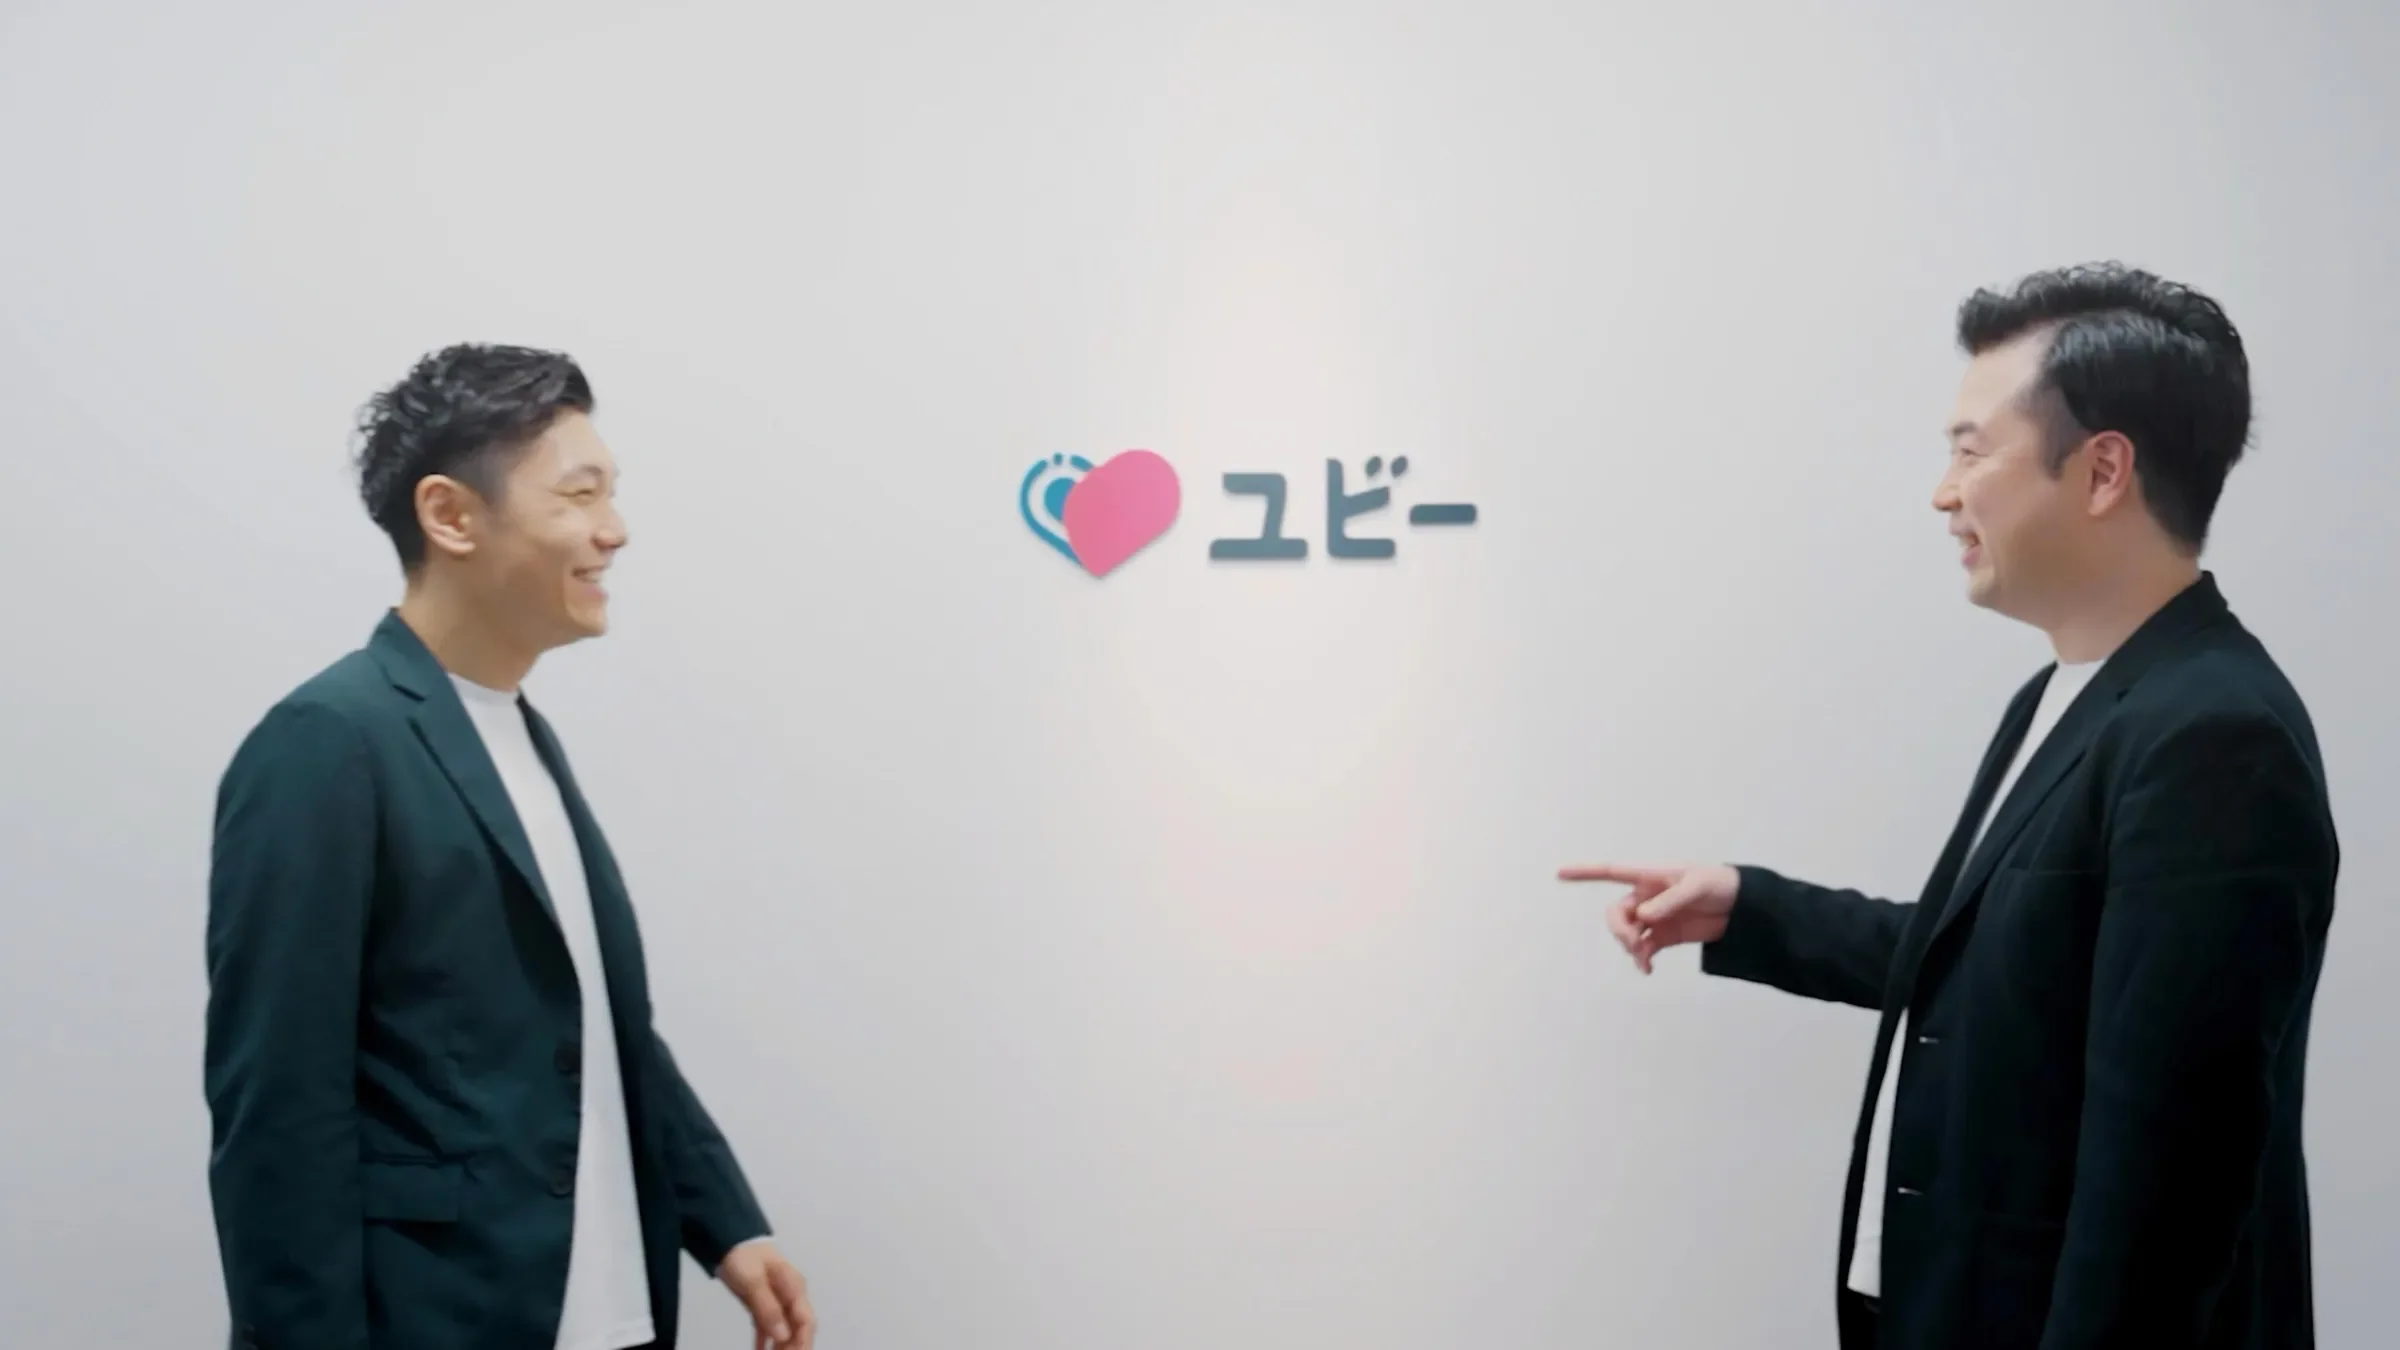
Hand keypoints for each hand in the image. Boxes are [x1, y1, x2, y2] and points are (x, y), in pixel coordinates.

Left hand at [719, 1240, 815, 1349]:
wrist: (729, 1239)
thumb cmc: (744, 1257)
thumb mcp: (754, 1281)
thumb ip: (768, 1308)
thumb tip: (783, 1335)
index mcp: (794, 1288)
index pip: (805, 1320)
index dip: (803, 1342)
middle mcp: (790, 1296)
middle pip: (797, 1328)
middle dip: (794, 1346)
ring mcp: (777, 1299)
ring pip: (784, 1329)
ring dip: (781, 1346)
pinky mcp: (763, 1302)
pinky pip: (768, 1325)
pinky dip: (765, 1340)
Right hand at [1557, 862, 1740, 973]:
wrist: (1742, 907)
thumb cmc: (1718, 883)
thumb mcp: (1697, 886)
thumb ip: (1670, 900)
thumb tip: (1644, 916)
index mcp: (1649, 876)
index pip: (1611, 872)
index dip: (1585, 872)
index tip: (1560, 873)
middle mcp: (1645, 896)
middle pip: (1615, 913)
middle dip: (1618, 930)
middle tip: (1633, 944)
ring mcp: (1654, 917)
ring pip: (1627, 933)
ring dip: (1630, 947)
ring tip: (1645, 959)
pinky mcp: (1665, 935)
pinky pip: (1644, 948)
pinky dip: (1642, 959)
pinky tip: (1647, 969)